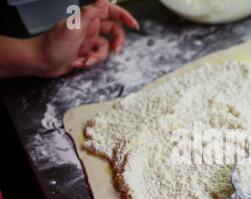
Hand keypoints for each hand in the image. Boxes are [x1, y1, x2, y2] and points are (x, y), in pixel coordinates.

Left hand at [0, 0, 138, 78]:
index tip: (134, 26)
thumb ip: (89, 13)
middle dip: (117, 41)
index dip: (124, 16)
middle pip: (113, 30)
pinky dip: (91, 61)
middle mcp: (89, 27)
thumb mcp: (73, 28)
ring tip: (86, 60)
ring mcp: (87, 40)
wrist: (39, 62)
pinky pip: (97, 56)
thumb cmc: (53, 45)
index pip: (110, 11)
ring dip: (99, 56)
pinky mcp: (84, 52)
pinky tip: (80, 63)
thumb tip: (104, 0)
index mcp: (87, 18)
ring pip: (106, 47)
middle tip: (117, 50)